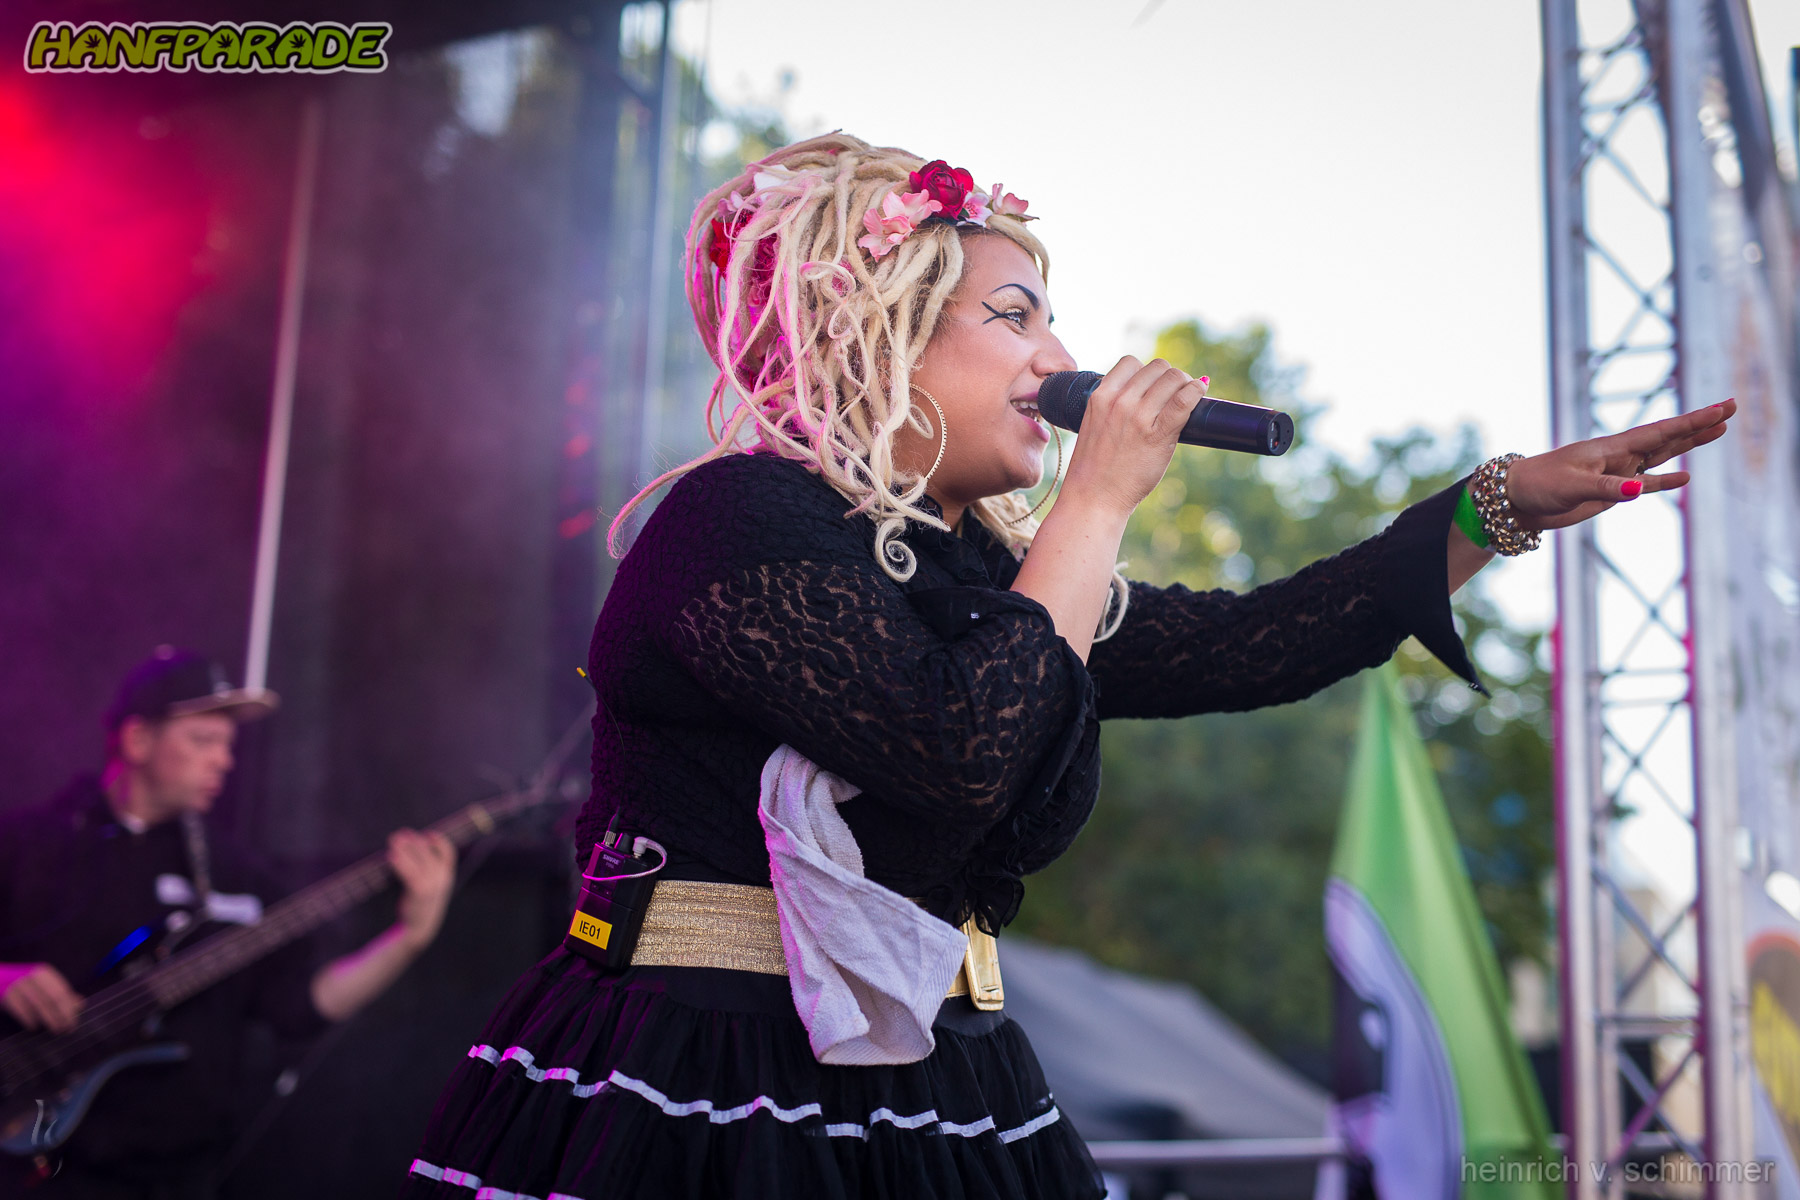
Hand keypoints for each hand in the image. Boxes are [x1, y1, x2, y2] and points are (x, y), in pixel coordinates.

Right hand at [0, 962, 83, 1032]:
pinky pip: (22, 1010)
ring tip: (56, 1030)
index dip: (70, 1009)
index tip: (74, 1023)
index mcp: (45, 973)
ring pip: (39, 1005)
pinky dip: (30, 1020)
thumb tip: (80, 1004)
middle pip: (53, 999)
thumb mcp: (42, 985)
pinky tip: (34, 1027)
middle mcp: (33, 977)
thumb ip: (61, 993)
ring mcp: (19, 985)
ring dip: (50, 1020)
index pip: (63, 992)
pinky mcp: (6, 995)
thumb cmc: (24, 985)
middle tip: (67, 1030)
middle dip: (62, 1016)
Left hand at [388, 829, 455, 951]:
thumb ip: (429, 872)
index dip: (439, 840)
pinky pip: (409, 872)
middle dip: (414, 840)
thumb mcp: (432, 888)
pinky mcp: (418, 891)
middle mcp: (442, 878)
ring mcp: (431, 885)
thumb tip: (416, 850)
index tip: (426, 834)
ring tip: (393, 839)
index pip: (448, 852)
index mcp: (448, 876)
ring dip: (405, 846)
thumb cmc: (421, 906)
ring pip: (418, 859)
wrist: (420, 929)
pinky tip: (391, 856)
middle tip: (400, 833)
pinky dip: (400, 862)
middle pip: (428, 851)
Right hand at [1059, 356, 1207, 518]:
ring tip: (1186, 398)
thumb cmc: (1096, 467)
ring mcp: (1138, 417)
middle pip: (1156, 368)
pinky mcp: (1158, 434)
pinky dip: (1196, 391)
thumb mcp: (1095, 424)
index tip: (1153, 387)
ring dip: (1184, 384)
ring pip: (1173, 378)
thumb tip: (1147, 390)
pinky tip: (1199, 392)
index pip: (1131, 362)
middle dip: (1168, 378)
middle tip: (1174, 395)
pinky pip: (1184, 400)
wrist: (1094, 497)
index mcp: (1100, 397)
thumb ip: (1114, 405)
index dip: (1146, 373)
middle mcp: (1119, 401)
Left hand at [1506, 400, 1735, 530]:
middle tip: (1731, 407)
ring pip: (1663, 456)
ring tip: (1719, 431)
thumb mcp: (1573, 486)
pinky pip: (1646, 483)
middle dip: (1700, 424)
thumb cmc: (1540, 485)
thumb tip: (1641, 489)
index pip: (1661, 431)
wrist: (1517, 500)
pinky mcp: (1612, 491)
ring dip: (1689, 444)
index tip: (1721, 407)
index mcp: (1612, 448)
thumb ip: (1609, 488)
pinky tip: (1685, 477)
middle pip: (1669, 437)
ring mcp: (1618, 472)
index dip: (1692, 421)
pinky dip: (1665, 480)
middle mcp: (1620, 455)